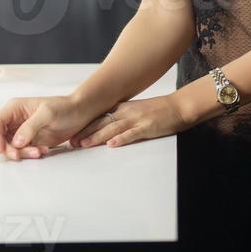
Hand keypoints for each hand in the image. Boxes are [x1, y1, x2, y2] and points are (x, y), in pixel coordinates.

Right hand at [0, 94, 93, 160]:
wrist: (79, 114)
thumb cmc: (64, 107)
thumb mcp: (48, 113)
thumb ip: (31, 126)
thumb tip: (16, 141)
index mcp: (16, 108)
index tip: (1, 149)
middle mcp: (15, 120)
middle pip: (0, 138)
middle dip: (7, 149)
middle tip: (19, 155)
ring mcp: (22, 132)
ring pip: (10, 148)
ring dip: (21, 153)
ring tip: (39, 151)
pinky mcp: (30, 142)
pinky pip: (22, 152)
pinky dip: (29, 155)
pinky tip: (43, 151)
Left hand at [67, 94, 188, 149]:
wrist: (178, 106)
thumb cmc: (158, 110)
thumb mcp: (136, 110)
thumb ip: (121, 116)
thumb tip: (105, 127)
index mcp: (123, 108)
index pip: (100, 117)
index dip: (85, 126)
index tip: (72, 134)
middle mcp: (127, 112)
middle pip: (102, 122)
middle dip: (86, 132)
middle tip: (71, 142)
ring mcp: (137, 119)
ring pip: (113, 128)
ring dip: (97, 136)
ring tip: (84, 144)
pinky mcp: (147, 127)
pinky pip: (132, 134)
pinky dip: (121, 139)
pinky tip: (112, 144)